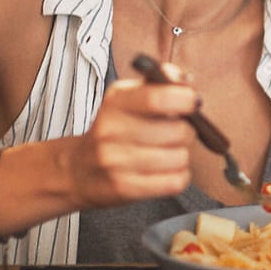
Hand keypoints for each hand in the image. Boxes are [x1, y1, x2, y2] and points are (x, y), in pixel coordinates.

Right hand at [66, 75, 197, 208]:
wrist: (78, 170)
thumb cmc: (116, 129)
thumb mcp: (130, 97)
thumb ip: (161, 82)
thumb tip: (187, 80)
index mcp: (116, 102)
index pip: (158, 98)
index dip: (185, 99)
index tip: (192, 103)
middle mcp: (111, 131)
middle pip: (177, 131)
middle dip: (187, 131)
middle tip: (177, 132)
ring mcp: (115, 162)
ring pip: (180, 158)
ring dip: (182, 155)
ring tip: (168, 152)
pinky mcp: (124, 188)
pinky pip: (174, 182)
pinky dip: (179, 176)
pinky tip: (166, 171)